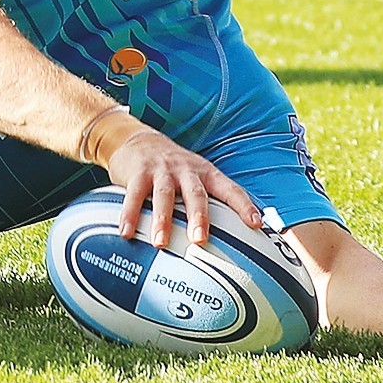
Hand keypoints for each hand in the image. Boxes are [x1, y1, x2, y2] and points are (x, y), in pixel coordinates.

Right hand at [105, 125, 262, 248]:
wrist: (138, 139)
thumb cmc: (172, 169)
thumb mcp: (194, 177)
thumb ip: (207, 202)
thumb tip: (231, 242)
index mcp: (205, 173)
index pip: (229, 188)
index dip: (243, 205)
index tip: (256, 224)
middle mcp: (186, 170)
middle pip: (195, 193)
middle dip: (198, 216)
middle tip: (200, 240)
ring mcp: (161, 169)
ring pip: (164, 194)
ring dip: (162, 219)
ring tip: (160, 243)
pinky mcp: (138, 171)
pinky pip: (134, 194)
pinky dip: (130, 213)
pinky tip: (127, 232)